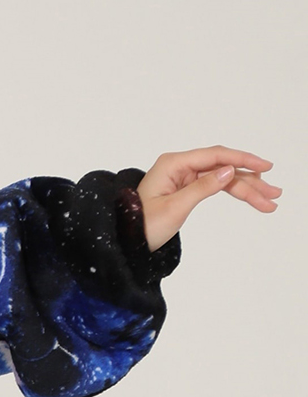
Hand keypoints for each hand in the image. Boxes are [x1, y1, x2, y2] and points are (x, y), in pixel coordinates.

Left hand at [138, 146, 279, 250]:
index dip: (243, 160)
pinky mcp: (185, 187)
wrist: (124, 239)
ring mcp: (182, 176)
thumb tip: (228, 171)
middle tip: (273, 194)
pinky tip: (250, 197)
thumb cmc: (141, 225)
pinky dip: (232, 192)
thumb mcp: (174, 208)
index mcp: (173, 164)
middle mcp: (179, 165)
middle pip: (222, 167)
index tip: (265, 167)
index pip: (215, 156)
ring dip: (246, 188)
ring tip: (268, 201)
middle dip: (250, 180)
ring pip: (222, 178)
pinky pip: (214, 185)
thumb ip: (202, 188)